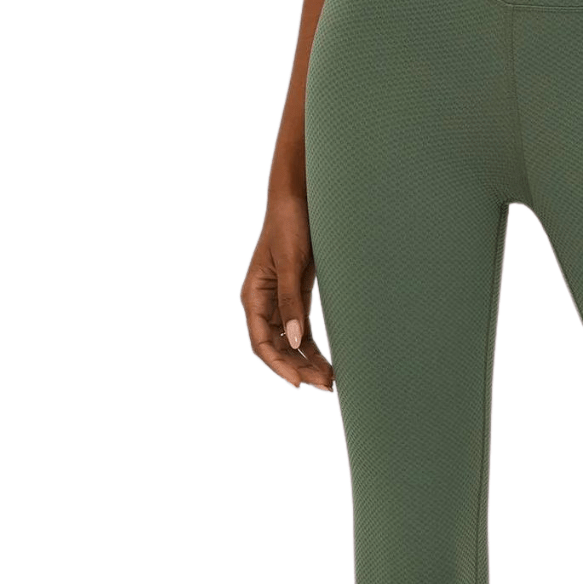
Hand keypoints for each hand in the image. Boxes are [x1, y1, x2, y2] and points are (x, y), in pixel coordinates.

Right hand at [241, 191, 334, 388]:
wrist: (299, 200)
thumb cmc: (289, 226)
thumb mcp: (289, 263)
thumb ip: (291, 301)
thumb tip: (296, 341)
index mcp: (253, 297)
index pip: (261, 342)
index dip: (278, 365)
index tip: (297, 382)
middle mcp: (264, 304)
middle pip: (277, 347)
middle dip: (297, 367)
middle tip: (324, 384)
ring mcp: (281, 302)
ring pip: (292, 342)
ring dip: (307, 362)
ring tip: (329, 380)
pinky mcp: (297, 296)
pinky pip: (303, 330)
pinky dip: (313, 348)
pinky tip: (328, 362)